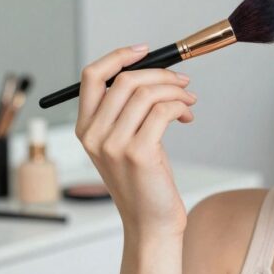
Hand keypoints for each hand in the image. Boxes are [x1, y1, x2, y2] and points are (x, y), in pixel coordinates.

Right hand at [74, 44, 196, 235]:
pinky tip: (187, 116)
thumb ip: (128, 110)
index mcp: (85, 128)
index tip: (145, 50)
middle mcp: (94, 135)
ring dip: (176, 90)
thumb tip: (154, 72)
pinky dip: (180, 106)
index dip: (119, 56)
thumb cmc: (144, 180)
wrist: (151, 222)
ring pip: (147, 94)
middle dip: (161, 74)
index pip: (92, 76)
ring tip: (188, 101)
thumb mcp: (125, 141)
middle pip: (126, 80)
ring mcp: (114, 144)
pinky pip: (163, 111)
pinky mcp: (139, 153)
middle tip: (182, 81)